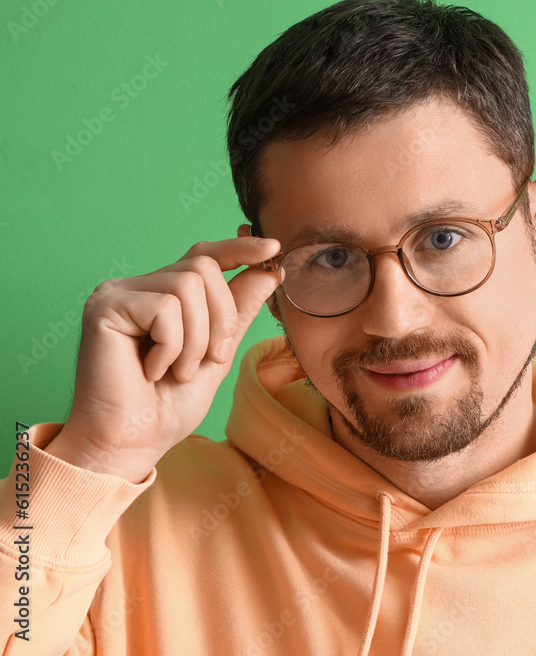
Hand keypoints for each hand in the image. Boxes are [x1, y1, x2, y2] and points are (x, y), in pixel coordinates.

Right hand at [44, 228, 282, 482]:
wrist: (132, 443)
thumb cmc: (168, 405)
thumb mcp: (218, 353)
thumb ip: (239, 310)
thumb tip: (269, 269)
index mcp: (164, 295)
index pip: (205, 256)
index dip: (240, 249)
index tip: (274, 248)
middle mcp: (139, 287)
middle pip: (204, 267)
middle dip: (222, 317)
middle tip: (210, 359)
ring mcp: (118, 294)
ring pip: (187, 285)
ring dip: (196, 338)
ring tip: (177, 371)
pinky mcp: (104, 306)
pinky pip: (164, 307)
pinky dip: (171, 345)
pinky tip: (151, 370)